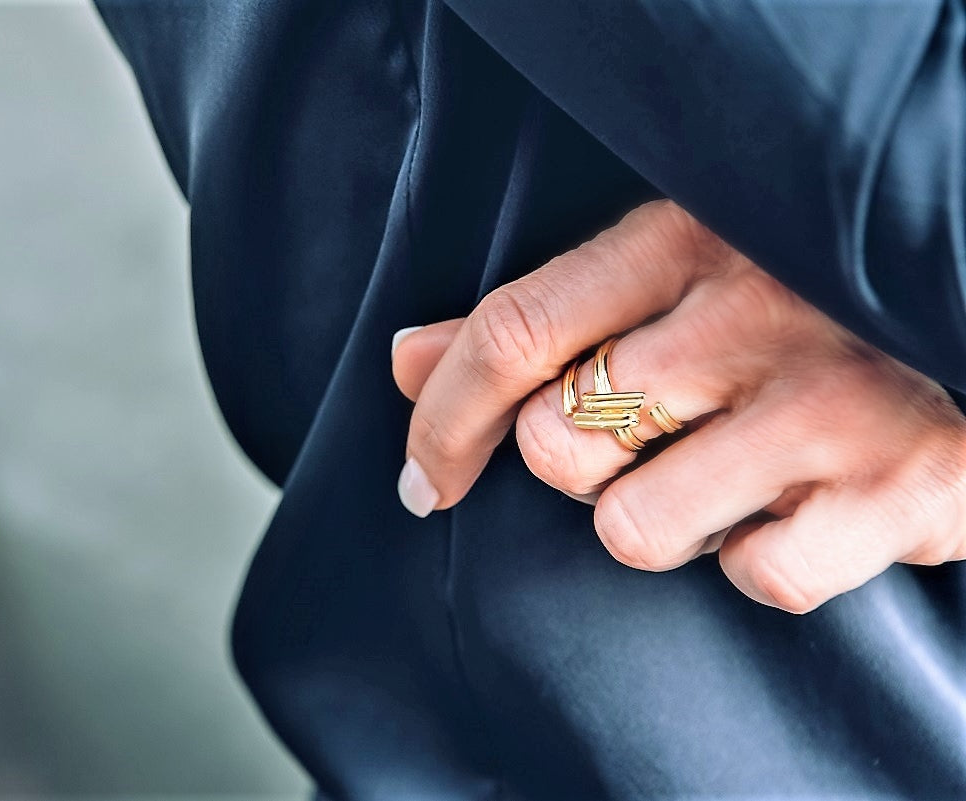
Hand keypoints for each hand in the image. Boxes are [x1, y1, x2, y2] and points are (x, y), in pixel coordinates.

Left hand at [391, 200, 965, 612]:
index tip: (422, 477)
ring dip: (665, 517)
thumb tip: (407, 359)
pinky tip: (799, 505)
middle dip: (577, 466)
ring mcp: (832, 406)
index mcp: (687, 237)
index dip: (442, 417)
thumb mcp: (668, 272)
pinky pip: (756, 577)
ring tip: (727, 468)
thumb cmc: (798, 298)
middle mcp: (757, 314)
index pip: (515, 334)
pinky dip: (760, 557)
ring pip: (635, 529)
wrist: (964, 312)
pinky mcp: (897, 495)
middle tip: (648, 437)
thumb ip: (538, 319)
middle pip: (559, 445)